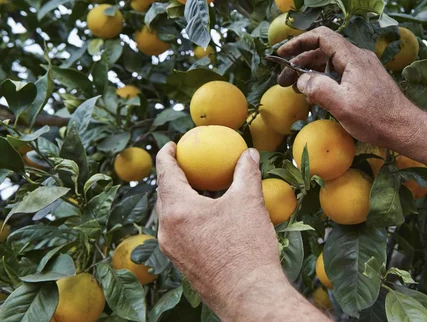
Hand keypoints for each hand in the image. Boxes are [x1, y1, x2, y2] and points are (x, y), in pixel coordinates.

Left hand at [155, 143, 285, 318]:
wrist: (248, 294)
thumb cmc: (247, 246)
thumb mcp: (249, 201)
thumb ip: (246, 172)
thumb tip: (250, 154)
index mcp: (178, 210)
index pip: (165, 173)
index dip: (166, 154)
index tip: (171, 145)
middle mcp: (167, 230)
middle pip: (164, 195)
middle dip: (172, 177)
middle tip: (184, 165)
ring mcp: (173, 250)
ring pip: (170, 217)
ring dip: (180, 200)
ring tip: (196, 191)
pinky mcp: (182, 265)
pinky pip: (178, 233)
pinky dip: (187, 219)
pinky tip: (207, 220)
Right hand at [277, 26, 423, 147]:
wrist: (404, 128)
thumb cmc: (375, 118)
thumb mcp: (341, 105)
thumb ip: (318, 89)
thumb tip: (302, 80)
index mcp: (352, 58)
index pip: (321, 36)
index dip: (298, 42)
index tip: (282, 54)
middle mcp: (358, 58)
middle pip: (323, 51)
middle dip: (300, 62)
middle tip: (282, 80)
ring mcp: (362, 69)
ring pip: (330, 63)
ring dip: (310, 73)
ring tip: (295, 88)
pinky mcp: (365, 80)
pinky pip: (339, 74)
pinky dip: (323, 81)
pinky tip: (315, 96)